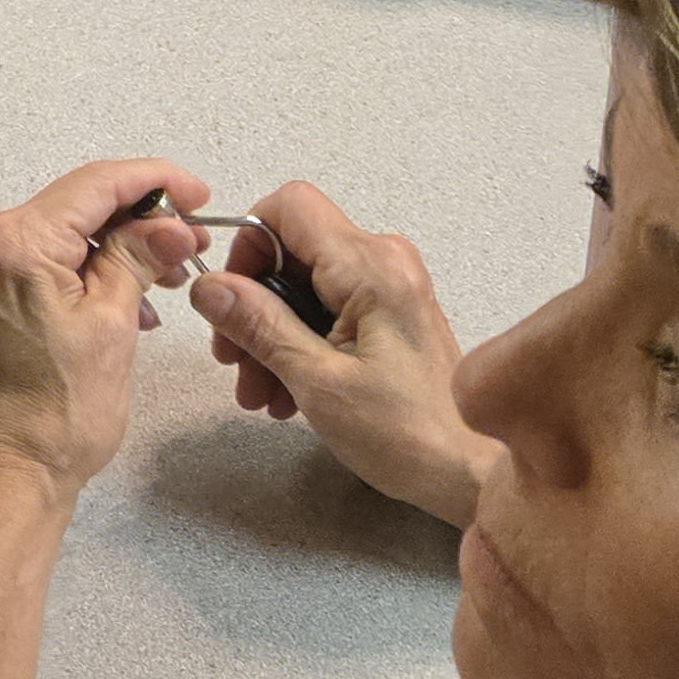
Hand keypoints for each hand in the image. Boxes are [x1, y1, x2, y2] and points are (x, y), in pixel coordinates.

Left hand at [0, 157, 213, 489]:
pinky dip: (97, 264)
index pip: (96, 183)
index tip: (196, 193)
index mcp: (17, 243)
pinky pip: (56, 253)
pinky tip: (136, 292)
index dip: (155, 181)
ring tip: (170, 273)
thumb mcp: (114, 323)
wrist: (19, 465)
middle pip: (83, 201)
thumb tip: (172, 224)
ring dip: (123, 243)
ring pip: (74, 227)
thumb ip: (140, 257)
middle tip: (191, 237)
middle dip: (143, 217)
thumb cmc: (57, 413)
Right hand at [189, 182, 493, 525]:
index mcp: (370, 266)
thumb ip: (260, 325)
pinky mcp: (392, 312)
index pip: (289, 206)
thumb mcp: (318, 381)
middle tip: (235, 364)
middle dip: (254, 306)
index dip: (248, 244)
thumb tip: (207, 286)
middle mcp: (384, 260)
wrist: (470, 472)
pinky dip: (301, 342)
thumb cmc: (405, 433)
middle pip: (292, 252)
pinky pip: (330, 307)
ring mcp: (391, 285)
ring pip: (305, 285)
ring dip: (272, 334)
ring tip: (261, 395)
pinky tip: (289, 393)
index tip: (229, 299)